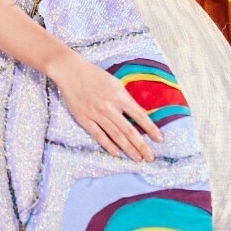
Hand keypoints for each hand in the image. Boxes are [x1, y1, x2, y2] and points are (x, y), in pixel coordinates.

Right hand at [47, 51, 163, 160]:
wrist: (70, 72)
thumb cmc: (94, 75)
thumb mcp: (115, 82)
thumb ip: (125, 98)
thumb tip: (138, 113)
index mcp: (119, 96)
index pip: (139, 115)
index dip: (151, 128)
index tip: (159, 139)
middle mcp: (109, 107)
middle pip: (129, 130)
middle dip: (141, 145)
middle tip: (150, 157)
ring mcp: (96, 114)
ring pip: (116, 135)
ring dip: (128, 148)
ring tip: (137, 158)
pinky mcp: (84, 119)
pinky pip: (99, 135)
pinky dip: (108, 145)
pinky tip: (117, 153)